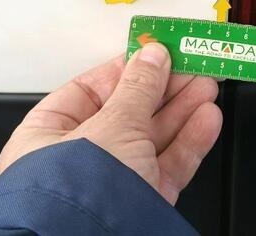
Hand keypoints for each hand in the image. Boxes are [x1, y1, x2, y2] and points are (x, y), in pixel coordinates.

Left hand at [0, 43, 222, 204]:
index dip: (126, 69)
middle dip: (164, 88)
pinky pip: (168, 165)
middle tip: (191, 66)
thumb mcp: (113, 124)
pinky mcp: (141, 201)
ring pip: (152, 137)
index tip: (156, 53)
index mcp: (49, 136)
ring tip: (206, 86)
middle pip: (128, 112)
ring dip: (182, 109)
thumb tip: (153, 56)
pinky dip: (189, 141)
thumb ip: (138, 87)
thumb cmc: (79, 191)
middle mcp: (78, 160)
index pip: (91, 90)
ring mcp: (112, 182)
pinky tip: (206, 120)